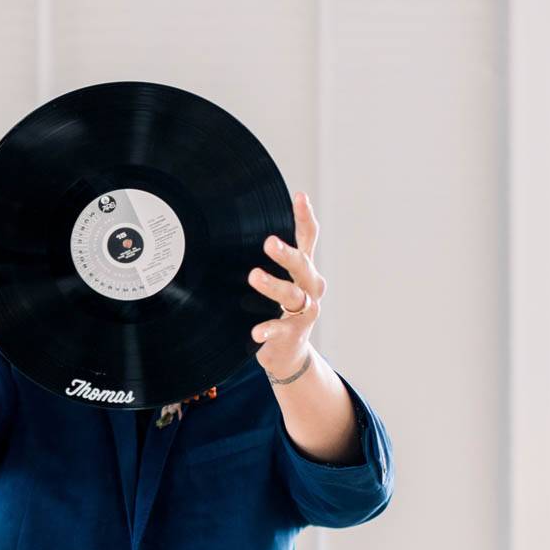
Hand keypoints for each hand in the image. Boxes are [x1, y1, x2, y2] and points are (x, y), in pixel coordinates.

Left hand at [248, 192, 326, 377]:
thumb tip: (239, 227)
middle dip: (286, 253)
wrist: (289, 352)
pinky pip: (281, 329)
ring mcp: (305, 311)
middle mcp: (310, 287)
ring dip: (274, 285)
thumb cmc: (279, 309)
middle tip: (269, 242)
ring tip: (254, 276)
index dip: (305, 217)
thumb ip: (269, 260)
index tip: (299, 196)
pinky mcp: (293, 334)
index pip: (308, 238)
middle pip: (302, 265)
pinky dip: (269, 329)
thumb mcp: (278, 281)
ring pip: (293, 295)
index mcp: (305, 270)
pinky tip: (256, 331)